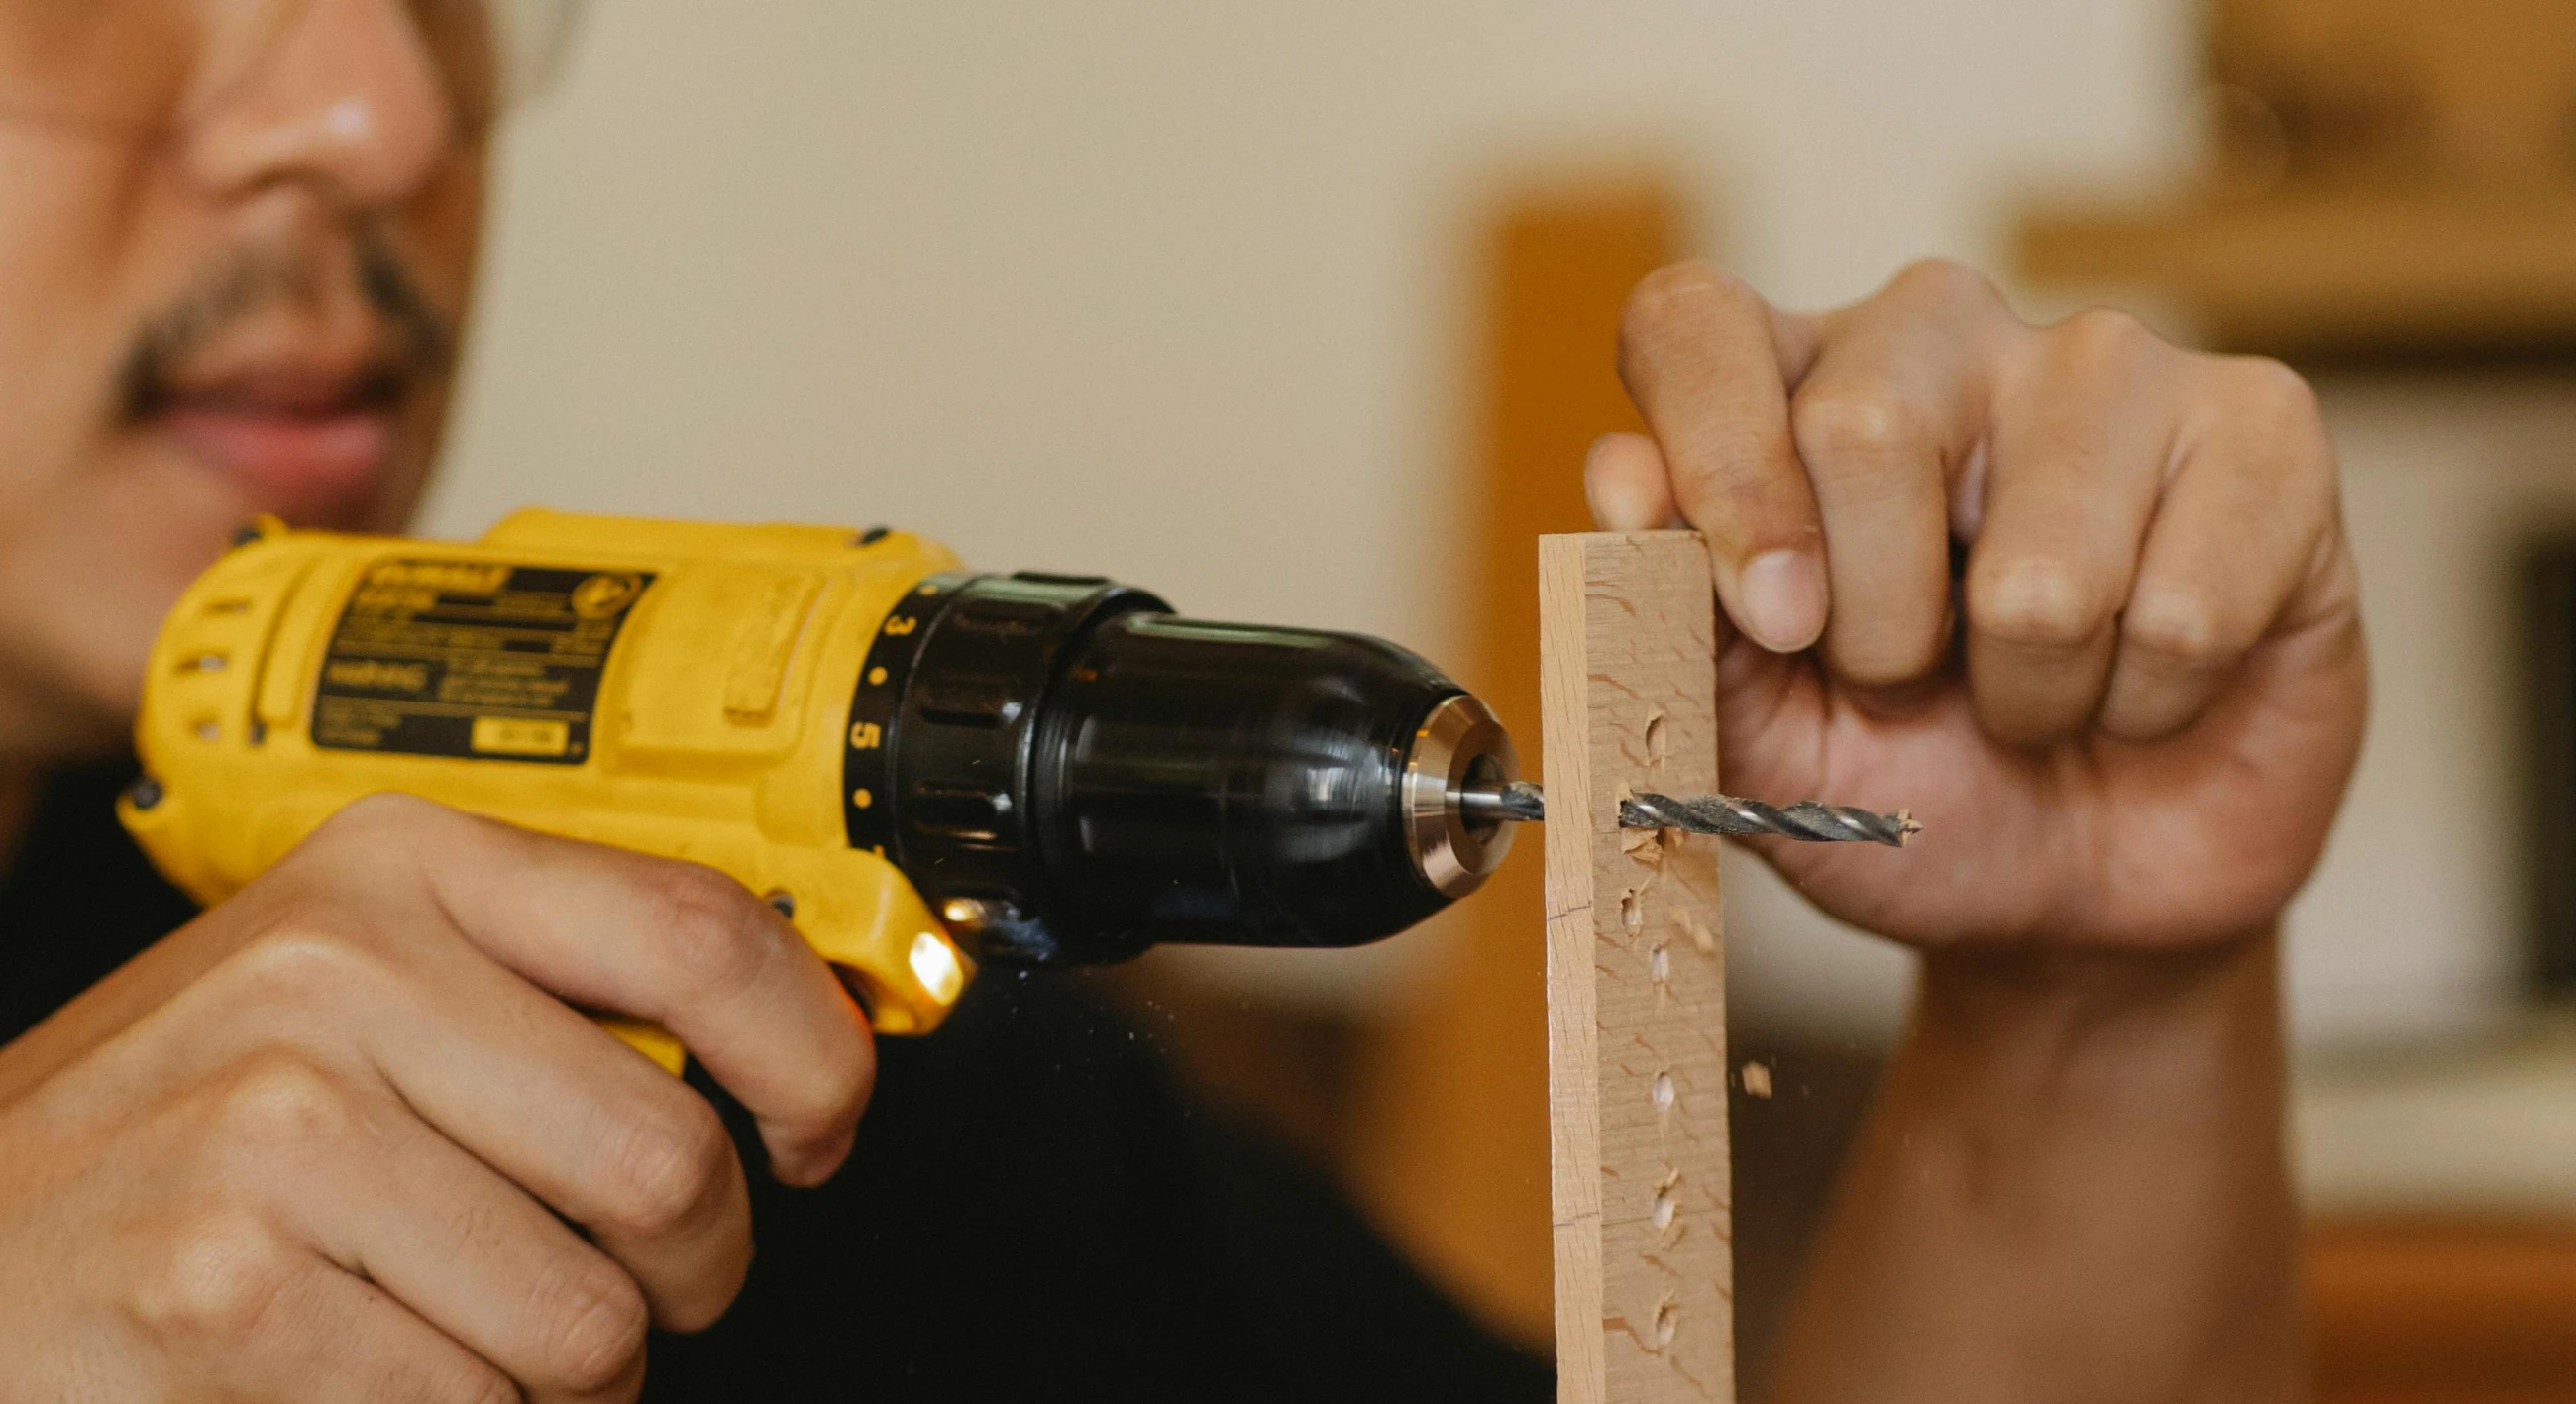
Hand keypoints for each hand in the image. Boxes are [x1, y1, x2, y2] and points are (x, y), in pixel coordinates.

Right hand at [0, 794, 874, 1401]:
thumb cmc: (179, 1132)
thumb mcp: (353, 990)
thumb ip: (540, 988)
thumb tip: (782, 1040)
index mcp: (400, 870)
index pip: (700, 927)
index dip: (812, 1049)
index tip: (823, 1127)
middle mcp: (339, 969)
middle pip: (668, 1154)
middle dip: (693, 1270)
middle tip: (645, 1293)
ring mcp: (276, 1125)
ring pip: (585, 1316)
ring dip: (571, 1377)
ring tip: (475, 1343)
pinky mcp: (229, 1288)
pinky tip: (375, 1381)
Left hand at [1591, 259, 2365, 949]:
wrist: (2078, 898)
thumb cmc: (1906, 793)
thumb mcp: (1752, 743)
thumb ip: (1669, 615)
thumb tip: (1622, 482)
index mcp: (1784, 386)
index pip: (1692, 323)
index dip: (1716, 468)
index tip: (1768, 620)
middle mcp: (1937, 337)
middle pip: (1864, 425)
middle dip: (1879, 634)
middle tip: (1913, 686)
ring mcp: (2110, 364)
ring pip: (2039, 562)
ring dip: (2030, 692)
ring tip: (2041, 690)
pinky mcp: (2264, 428)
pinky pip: (2187, 606)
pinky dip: (2153, 701)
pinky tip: (2152, 682)